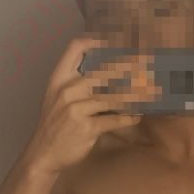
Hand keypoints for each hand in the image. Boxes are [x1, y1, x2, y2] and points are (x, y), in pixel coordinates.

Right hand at [23, 34, 157, 174]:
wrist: (43, 154)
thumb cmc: (55, 124)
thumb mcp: (57, 97)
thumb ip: (77, 82)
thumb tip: (108, 70)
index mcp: (59, 78)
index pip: (75, 48)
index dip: (97, 40)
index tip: (118, 41)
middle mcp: (67, 90)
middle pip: (103, 71)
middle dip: (128, 68)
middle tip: (147, 66)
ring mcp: (76, 109)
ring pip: (112, 96)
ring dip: (134, 94)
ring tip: (149, 92)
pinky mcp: (86, 127)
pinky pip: (114, 119)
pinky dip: (128, 117)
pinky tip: (137, 116)